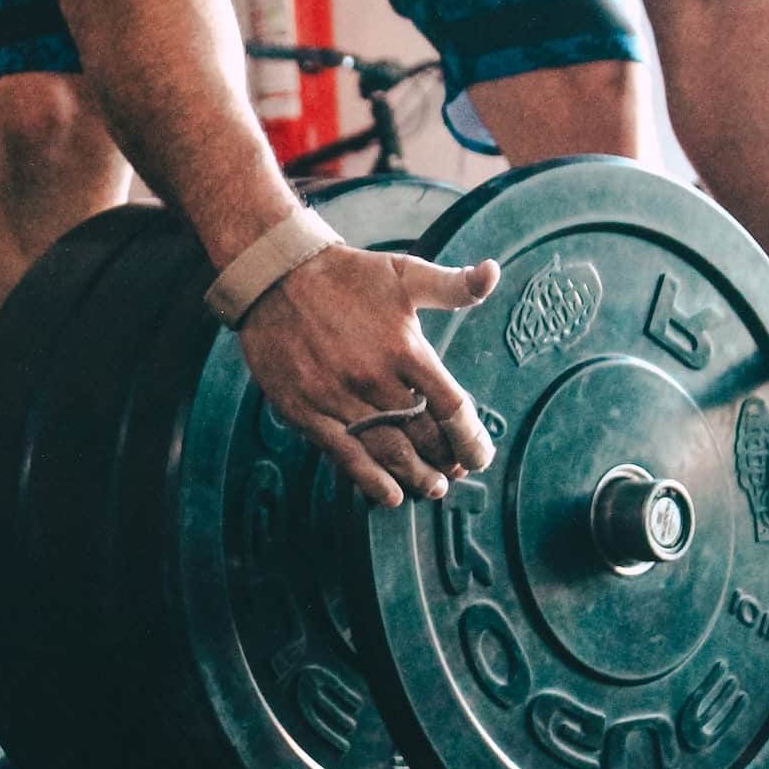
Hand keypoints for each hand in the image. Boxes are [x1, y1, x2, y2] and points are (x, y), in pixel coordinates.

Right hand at [237, 244, 500, 506]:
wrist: (275, 276)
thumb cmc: (346, 276)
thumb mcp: (404, 273)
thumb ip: (453, 285)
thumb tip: (492, 273)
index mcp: (405, 348)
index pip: (452, 407)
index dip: (471, 439)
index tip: (479, 455)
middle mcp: (374, 378)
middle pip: (423, 437)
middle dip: (445, 461)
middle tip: (455, 474)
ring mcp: (338, 398)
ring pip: (387, 451)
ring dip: (415, 475)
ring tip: (431, 487)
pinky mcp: (306, 410)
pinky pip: (344, 454)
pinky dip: (370, 479)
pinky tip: (389, 495)